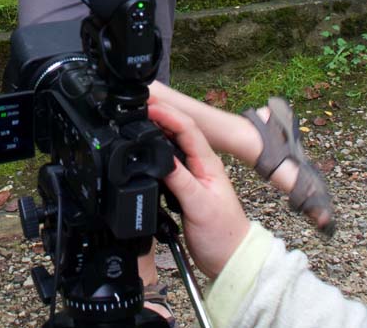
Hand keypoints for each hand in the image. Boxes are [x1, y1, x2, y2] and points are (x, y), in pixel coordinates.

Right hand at [149, 102, 250, 278]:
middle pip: (179, 130)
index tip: (148, 107)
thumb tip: (159, 159)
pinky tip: (145, 150)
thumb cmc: (222, 234)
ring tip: (137, 121)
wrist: (229, 258)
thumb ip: (180, 180)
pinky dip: (155, 152)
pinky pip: (168, 162)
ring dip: (156, 130)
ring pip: (172, 144)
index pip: (187, 129)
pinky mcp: (184, 187)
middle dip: (159, 114)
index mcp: (208, 163)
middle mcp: (201, 165)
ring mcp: (193, 175)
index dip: (167, 115)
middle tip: (137, 107)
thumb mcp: (199, 205)